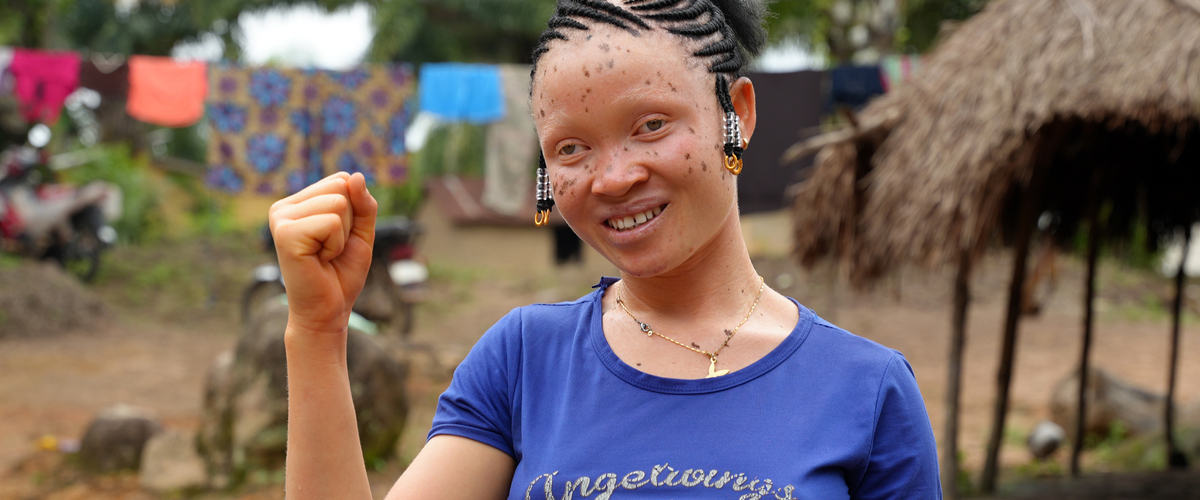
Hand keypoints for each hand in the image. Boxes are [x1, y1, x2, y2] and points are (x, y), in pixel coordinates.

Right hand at [268, 172, 376, 338]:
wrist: (329, 310)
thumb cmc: (341, 273)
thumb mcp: (360, 231)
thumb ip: (363, 203)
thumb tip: (354, 176)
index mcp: (298, 202)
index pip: (342, 179)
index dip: (354, 211)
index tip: (337, 237)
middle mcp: (284, 206)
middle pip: (341, 188)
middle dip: (349, 222)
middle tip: (331, 249)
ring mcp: (281, 219)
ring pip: (338, 203)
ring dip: (342, 235)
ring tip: (325, 255)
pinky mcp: (285, 234)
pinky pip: (331, 223)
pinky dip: (335, 244)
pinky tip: (319, 259)